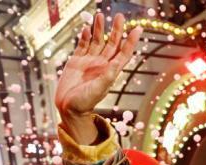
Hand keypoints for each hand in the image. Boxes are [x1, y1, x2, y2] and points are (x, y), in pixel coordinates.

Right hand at [55, 13, 141, 143]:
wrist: (68, 108)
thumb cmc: (85, 103)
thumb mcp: (98, 90)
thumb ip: (107, 76)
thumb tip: (116, 63)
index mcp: (110, 71)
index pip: (124, 53)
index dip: (131, 41)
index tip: (137, 28)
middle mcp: (102, 64)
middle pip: (112, 43)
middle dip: (116, 30)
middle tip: (119, 16)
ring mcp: (89, 62)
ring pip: (97, 41)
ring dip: (99, 29)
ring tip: (100, 15)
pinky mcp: (76, 62)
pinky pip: (82, 46)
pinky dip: (85, 36)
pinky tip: (86, 28)